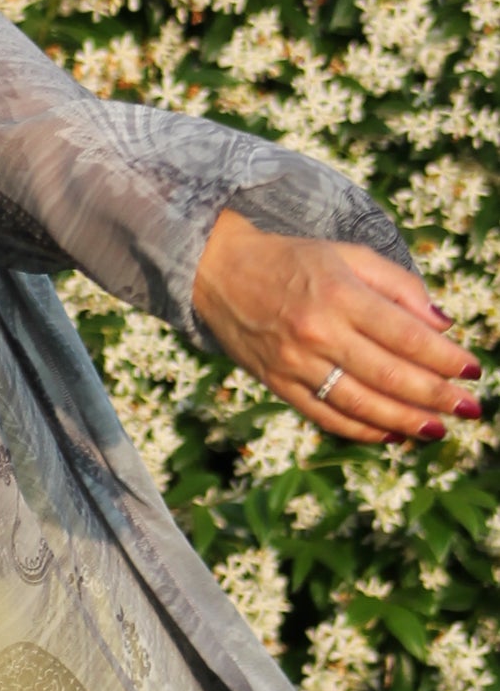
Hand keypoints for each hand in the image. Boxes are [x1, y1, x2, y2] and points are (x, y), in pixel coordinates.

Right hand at [192, 209, 480, 443]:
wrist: (217, 271)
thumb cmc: (292, 260)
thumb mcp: (348, 255)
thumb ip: (399, 285)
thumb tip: (443, 324)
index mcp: (340, 295)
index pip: (406, 336)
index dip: (444, 358)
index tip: (473, 370)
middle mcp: (318, 333)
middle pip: (390, 376)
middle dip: (436, 396)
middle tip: (470, 408)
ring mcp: (295, 364)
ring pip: (360, 404)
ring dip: (406, 421)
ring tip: (438, 428)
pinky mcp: (277, 384)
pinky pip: (326, 417)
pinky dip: (362, 431)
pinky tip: (392, 434)